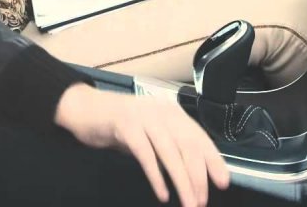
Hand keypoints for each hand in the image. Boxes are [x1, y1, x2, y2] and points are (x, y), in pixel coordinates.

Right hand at [54, 84, 230, 206]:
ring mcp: (144, 117)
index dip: (213, 160)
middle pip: (188, 146)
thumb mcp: (150, 133)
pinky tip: (163, 193)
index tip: (223, 182)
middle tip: (201, 201)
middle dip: (199, 177)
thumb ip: (169, 146)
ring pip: (170, 152)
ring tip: (189, 203)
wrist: (83, 108)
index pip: (199, 138)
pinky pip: (146, 154)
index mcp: (172, 113)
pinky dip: (156, 176)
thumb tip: (193, 171)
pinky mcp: (125, 125)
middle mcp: (162, 112)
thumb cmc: (119, 125)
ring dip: (182, 181)